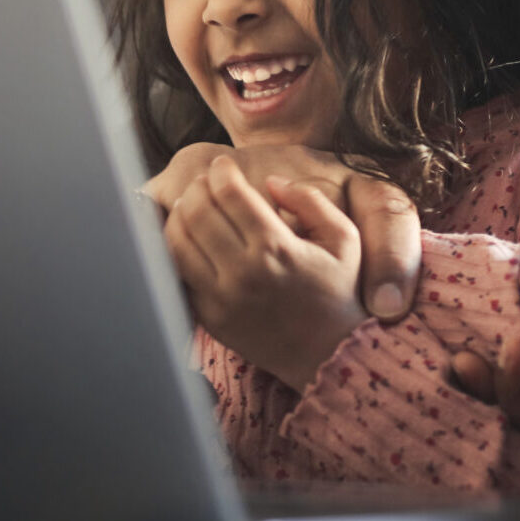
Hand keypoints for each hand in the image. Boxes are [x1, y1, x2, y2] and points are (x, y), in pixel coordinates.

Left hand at [145, 141, 420, 320]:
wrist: (332, 356)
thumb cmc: (342, 292)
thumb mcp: (344, 238)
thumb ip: (310, 201)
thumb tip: (272, 182)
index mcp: (276, 248)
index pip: (229, 194)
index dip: (221, 171)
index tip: (223, 164)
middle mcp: (243, 274)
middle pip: (197, 212)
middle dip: (197, 187)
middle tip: (206, 181)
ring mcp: (221, 300)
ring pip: (177, 242)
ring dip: (180, 215)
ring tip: (193, 205)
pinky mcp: (209, 319)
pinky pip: (178, 275)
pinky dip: (175, 249)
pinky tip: (187, 236)